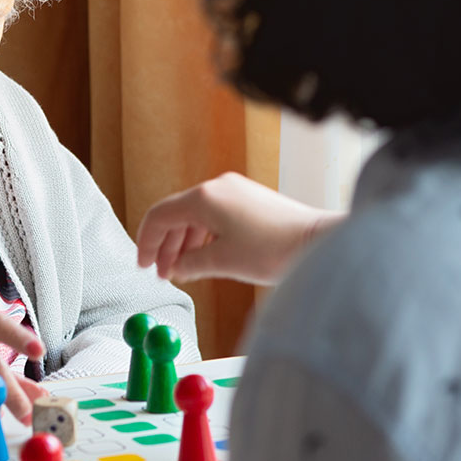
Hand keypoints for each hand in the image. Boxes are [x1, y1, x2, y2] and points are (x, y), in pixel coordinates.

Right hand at [136, 172, 344, 284]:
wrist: (316, 242)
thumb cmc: (274, 249)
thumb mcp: (223, 261)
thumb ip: (190, 263)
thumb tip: (175, 268)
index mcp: (204, 197)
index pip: (159, 216)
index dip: (146, 242)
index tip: (143, 265)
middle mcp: (217, 187)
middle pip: (176, 215)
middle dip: (166, 246)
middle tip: (162, 273)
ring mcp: (234, 190)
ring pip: (195, 216)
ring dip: (184, 243)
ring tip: (182, 271)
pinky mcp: (249, 199)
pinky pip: (214, 216)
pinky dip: (203, 236)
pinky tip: (204, 257)